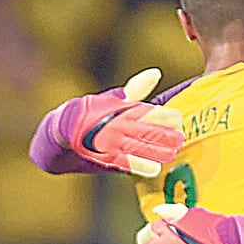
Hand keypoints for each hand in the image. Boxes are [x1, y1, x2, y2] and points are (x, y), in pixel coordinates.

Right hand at [67, 68, 185, 177]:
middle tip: (180, 139)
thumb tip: (155, 74)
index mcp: (121, 109)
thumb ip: (136, 88)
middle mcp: (117, 126)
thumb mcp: (112, 97)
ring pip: (139, 148)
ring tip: (172, 154)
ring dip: (157, 152)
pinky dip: (140, 166)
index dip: (164, 115)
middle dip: (165, 136)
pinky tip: (154, 170)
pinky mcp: (105, 158)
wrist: (63, 132)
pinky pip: (125, 163)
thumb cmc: (91, 113)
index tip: (178, 118)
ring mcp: (111, 143)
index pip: (147, 111)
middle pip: (146, 131)